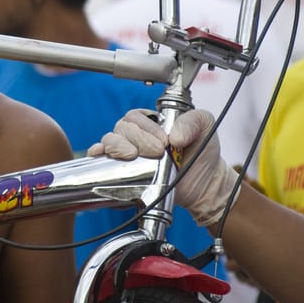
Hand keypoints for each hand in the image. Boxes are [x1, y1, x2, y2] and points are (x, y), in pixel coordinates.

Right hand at [90, 109, 239, 225]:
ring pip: (108, 142)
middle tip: (156, 152)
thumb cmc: (202, 152)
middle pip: (120, 129)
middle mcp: (134, 136)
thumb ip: (192, 121)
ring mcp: (127, 155)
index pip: (134, 117)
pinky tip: (101, 157)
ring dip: (117, 148)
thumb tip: (172, 136)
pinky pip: (101, 162)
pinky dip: (97, 157)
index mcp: (150, 122)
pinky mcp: (123, 174)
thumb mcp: (205, 126)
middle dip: (136, 139)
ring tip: (132, 157)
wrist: (205, 185)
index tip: (164, 141)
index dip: (145, 128)